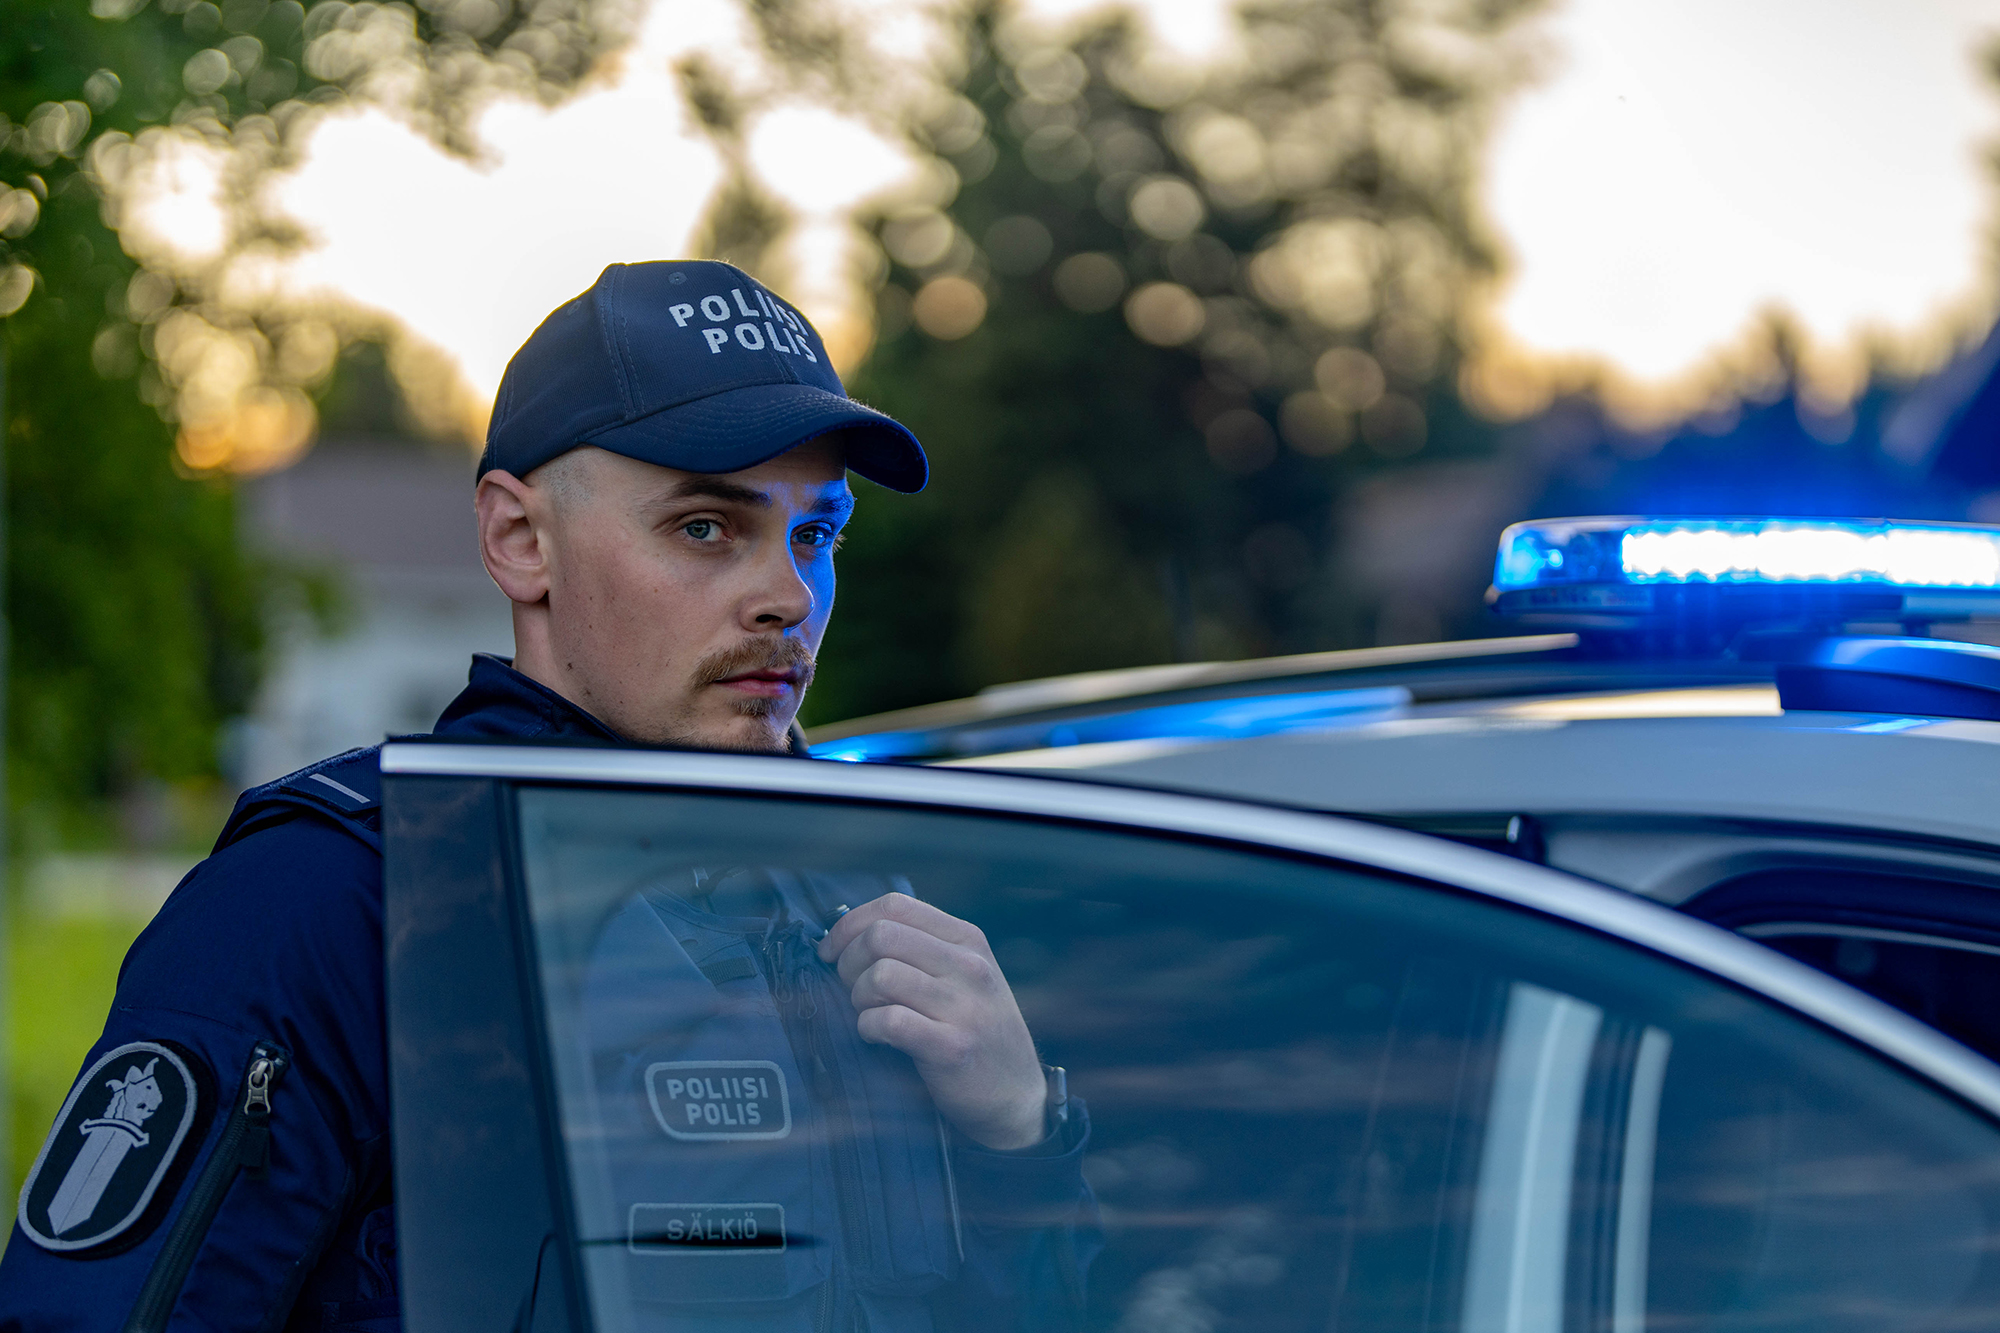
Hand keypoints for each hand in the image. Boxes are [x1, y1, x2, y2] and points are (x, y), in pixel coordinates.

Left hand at [817, 892, 1046, 1149]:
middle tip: (851, 990)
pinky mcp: (953, 1048)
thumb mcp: (964, 975)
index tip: (832, 951)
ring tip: (869, 1015)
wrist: (1015, 1095)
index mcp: (968, 939)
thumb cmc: (975, 1030)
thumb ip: (921, 948)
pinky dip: (869, 1027)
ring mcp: (964, 1007)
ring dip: (858, 998)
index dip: (850, 925)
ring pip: (881, 975)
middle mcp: (970, 966)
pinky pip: (890, 1021)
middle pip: (881, 936)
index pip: (895, 905)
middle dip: (849, 962)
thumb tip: (847, 934)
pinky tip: (877, 1037)